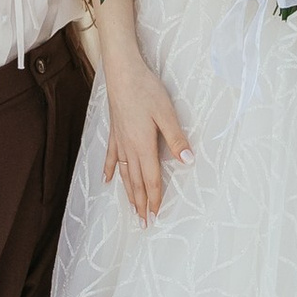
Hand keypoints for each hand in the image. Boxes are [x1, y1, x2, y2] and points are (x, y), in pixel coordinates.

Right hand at [105, 60, 192, 223]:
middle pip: (136, 182)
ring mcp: (120, 141)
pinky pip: (112, 157)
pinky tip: (108, 181)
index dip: (155, 199)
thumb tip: (188, 161)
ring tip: (131, 208)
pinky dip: (111, 170)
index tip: (156, 215)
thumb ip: (176, 139)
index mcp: (143, 146)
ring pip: (124, 174)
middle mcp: (129, 148)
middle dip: (141, 204)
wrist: (122, 73)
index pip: (151, 179)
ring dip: (128, 193)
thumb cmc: (146, 90)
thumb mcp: (167, 113)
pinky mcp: (114, 132)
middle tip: (143, 223)